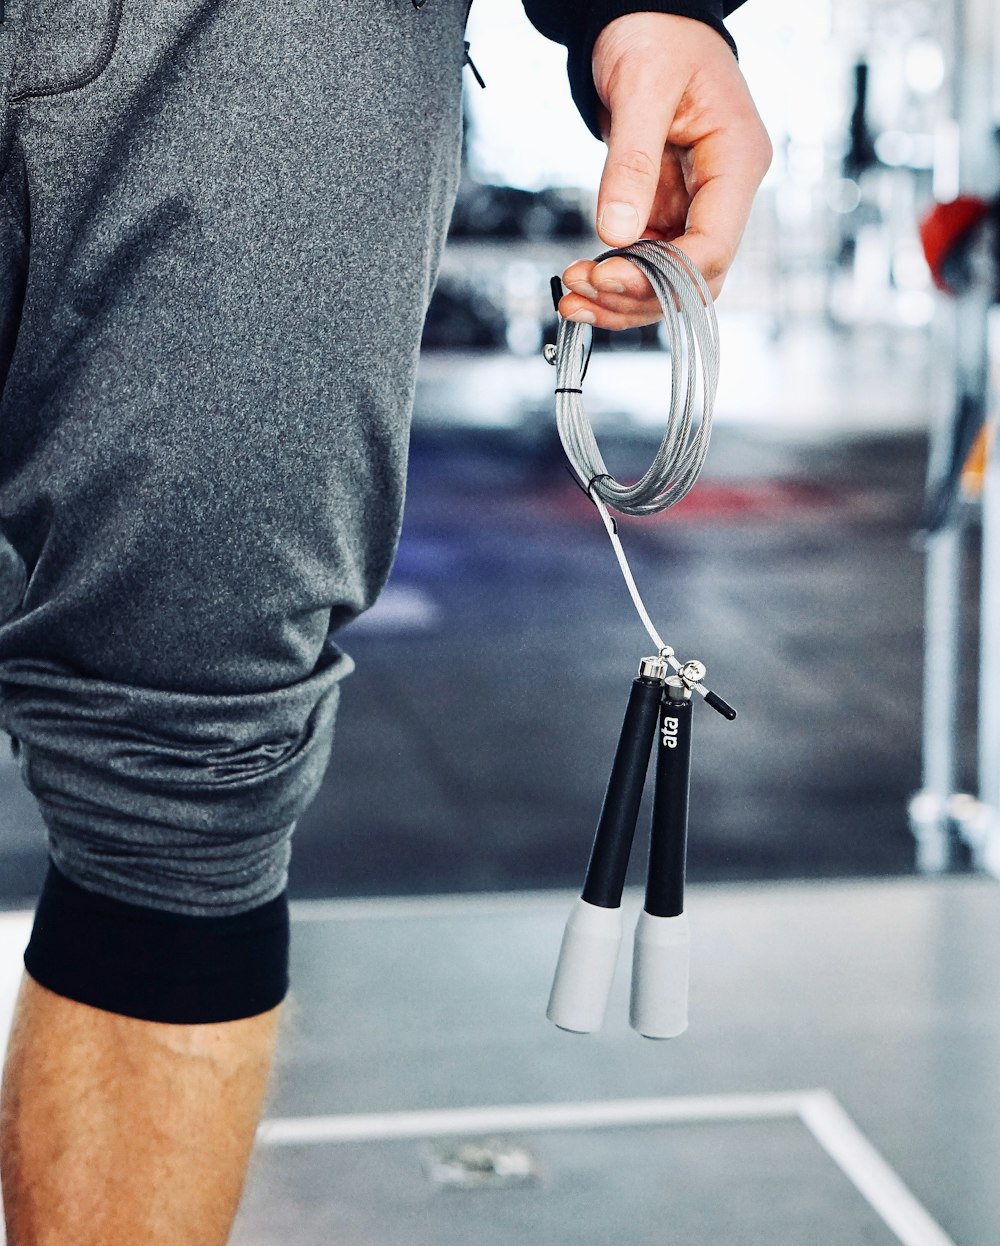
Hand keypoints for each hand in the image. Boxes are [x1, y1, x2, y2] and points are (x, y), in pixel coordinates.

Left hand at [558, 12, 771, 328]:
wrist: (644, 19)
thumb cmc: (656, 35)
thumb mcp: (641, 87)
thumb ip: (630, 163)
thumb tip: (616, 232)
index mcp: (738, 159)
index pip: (714, 246)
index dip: (663, 276)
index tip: (607, 275)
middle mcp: (724, 192)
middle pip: (695, 278)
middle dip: (637, 293)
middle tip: (580, 289)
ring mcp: (697, 206)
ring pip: (671, 282)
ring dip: (622, 298)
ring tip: (572, 296)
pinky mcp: (669, 211)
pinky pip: (649, 263)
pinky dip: (616, 281)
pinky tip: (581, 284)